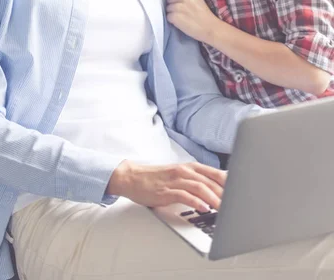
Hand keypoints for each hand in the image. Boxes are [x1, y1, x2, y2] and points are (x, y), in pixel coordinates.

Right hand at [106, 160, 225, 210]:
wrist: (133, 177)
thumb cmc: (157, 178)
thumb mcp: (179, 175)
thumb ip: (196, 180)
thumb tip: (217, 191)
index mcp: (190, 167)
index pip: (215, 173)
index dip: (230, 182)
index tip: (243, 191)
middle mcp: (184, 171)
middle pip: (210, 181)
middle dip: (226, 193)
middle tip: (237, 204)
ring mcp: (175, 180)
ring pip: (200, 187)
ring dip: (214, 198)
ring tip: (225, 209)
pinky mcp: (166, 191)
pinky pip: (184, 195)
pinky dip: (196, 201)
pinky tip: (204, 208)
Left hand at [166, 0, 217, 43]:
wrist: (210, 27)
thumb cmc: (204, 14)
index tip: (177, 1)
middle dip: (173, 5)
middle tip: (182, 11)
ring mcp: (177, 6)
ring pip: (168, 8)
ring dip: (172, 13)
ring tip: (182, 17)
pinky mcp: (175, 16)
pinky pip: (168, 17)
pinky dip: (172, 21)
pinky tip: (180, 22)